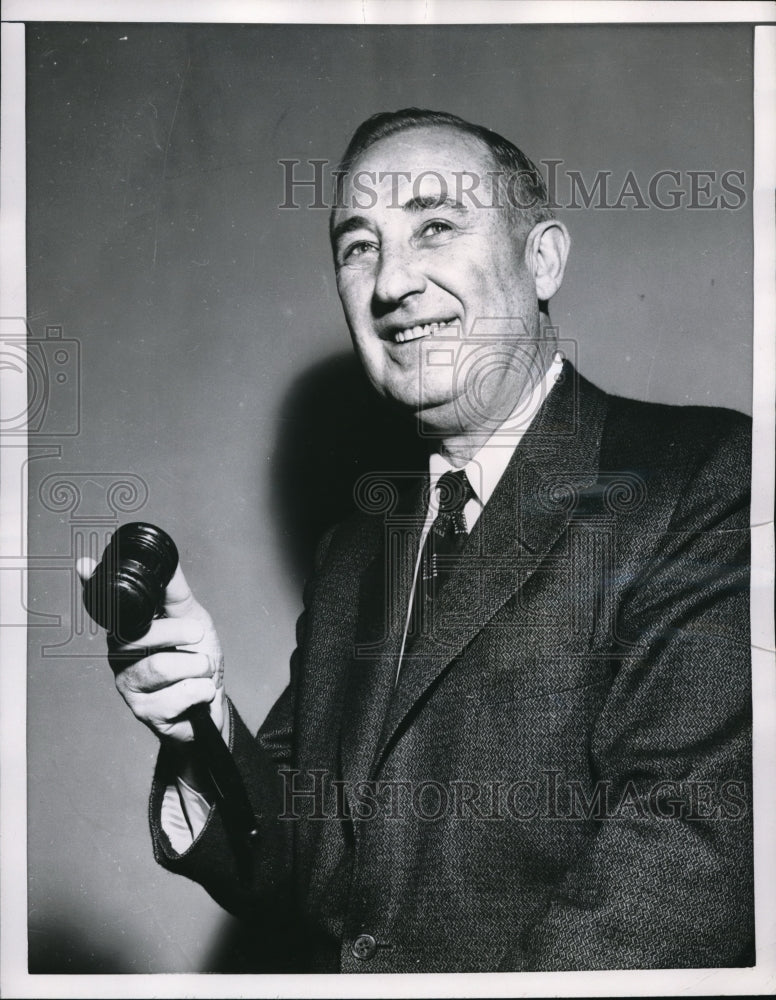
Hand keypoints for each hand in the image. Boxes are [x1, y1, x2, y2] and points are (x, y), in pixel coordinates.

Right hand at [76, 557, 225, 743]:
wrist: (212, 704)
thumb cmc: (197, 657)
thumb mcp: (193, 618)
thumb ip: (176, 593)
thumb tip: (167, 561)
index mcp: (129, 628)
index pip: (109, 607)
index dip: (95, 587)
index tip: (85, 566)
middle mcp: (120, 654)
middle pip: (140, 636)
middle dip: (179, 632)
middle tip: (197, 634)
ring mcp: (128, 684)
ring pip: (161, 667)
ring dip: (196, 665)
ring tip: (202, 668)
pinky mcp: (144, 711)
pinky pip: (177, 696)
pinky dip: (200, 690)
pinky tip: (197, 692)